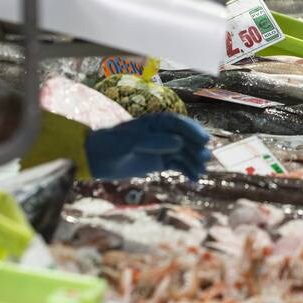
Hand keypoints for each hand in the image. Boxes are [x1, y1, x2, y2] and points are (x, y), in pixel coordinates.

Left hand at [84, 112, 211, 180]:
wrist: (97, 160)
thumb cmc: (111, 145)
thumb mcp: (130, 142)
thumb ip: (153, 142)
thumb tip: (179, 143)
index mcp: (155, 122)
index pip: (178, 123)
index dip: (193, 130)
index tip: (205, 140)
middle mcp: (162, 133)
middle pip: (185, 139)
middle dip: (196, 148)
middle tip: (205, 158)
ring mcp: (163, 148)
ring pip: (184, 153)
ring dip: (194, 162)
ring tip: (201, 172)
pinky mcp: (161, 162)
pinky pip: (179, 165)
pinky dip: (187, 171)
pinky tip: (194, 180)